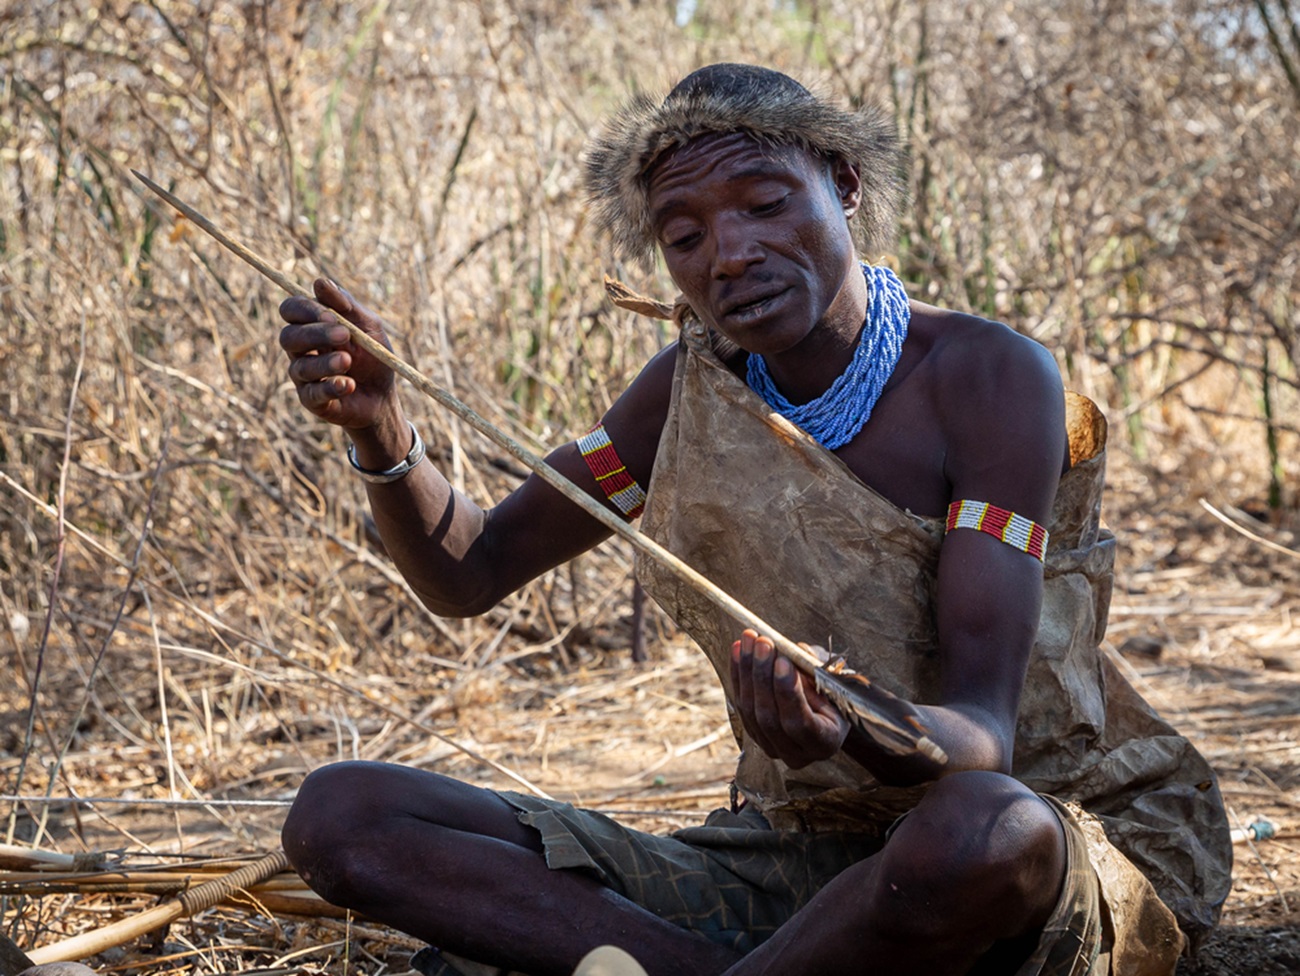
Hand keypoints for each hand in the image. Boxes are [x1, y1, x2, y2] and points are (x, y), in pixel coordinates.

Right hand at [279, 278, 396, 428]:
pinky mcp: (312, 401)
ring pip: (300, 366)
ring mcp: (303, 377)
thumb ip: (347, 305)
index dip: (306, 310)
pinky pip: (312, 394)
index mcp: (310, 326)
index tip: (332, 314)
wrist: (384, 396)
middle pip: (289, 337)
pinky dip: (331, 387)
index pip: (291, 310)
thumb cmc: (373, 357)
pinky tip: (348, 384)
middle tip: (344, 335)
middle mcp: (300, 351)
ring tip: (349, 361)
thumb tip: (319, 282)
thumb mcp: (368, 326)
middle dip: (315, 334)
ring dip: (326, 362)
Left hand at [729, 629, 848, 768]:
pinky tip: (739, 649)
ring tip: (750, 638)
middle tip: (763, 643)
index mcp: (825, 743)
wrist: (825, 711)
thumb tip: (794, 651)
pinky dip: (739, 674)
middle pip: (770, 717)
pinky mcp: (753, 734)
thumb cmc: (835, 693)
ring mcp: (771, 746)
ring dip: (748, 670)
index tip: (783, 660)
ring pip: (751, 710)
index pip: (801, 723)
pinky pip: (741, 703)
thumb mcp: (835, 682)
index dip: (788, 692)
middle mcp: (796, 754)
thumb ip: (817, 670)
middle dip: (763, 676)